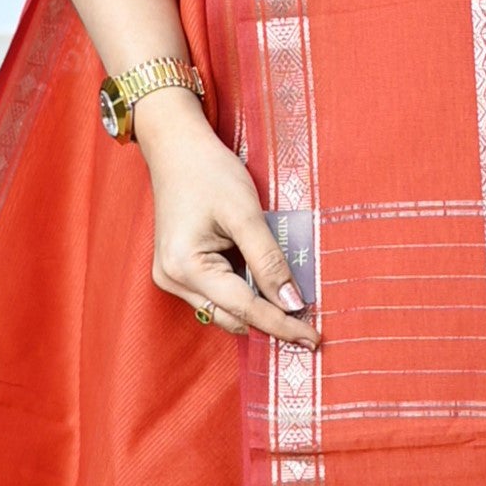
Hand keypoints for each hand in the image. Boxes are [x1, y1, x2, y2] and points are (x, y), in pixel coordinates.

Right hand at [136, 91, 318, 342]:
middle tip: (310, 325)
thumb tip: (292, 303)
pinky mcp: (178, 270)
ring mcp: (172, 277)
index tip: (314, 339)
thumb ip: (269, 261)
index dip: (282, 325)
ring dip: (257, 308)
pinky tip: (266, 284)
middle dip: (270, 321)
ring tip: (292, 303)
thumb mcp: (246, 214)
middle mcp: (173, 279)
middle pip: (232, 317)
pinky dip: (243, 292)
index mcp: (186, 267)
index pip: (245, 308)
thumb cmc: (209, 172)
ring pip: (224, 310)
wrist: (176, 146)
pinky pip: (217, 294)